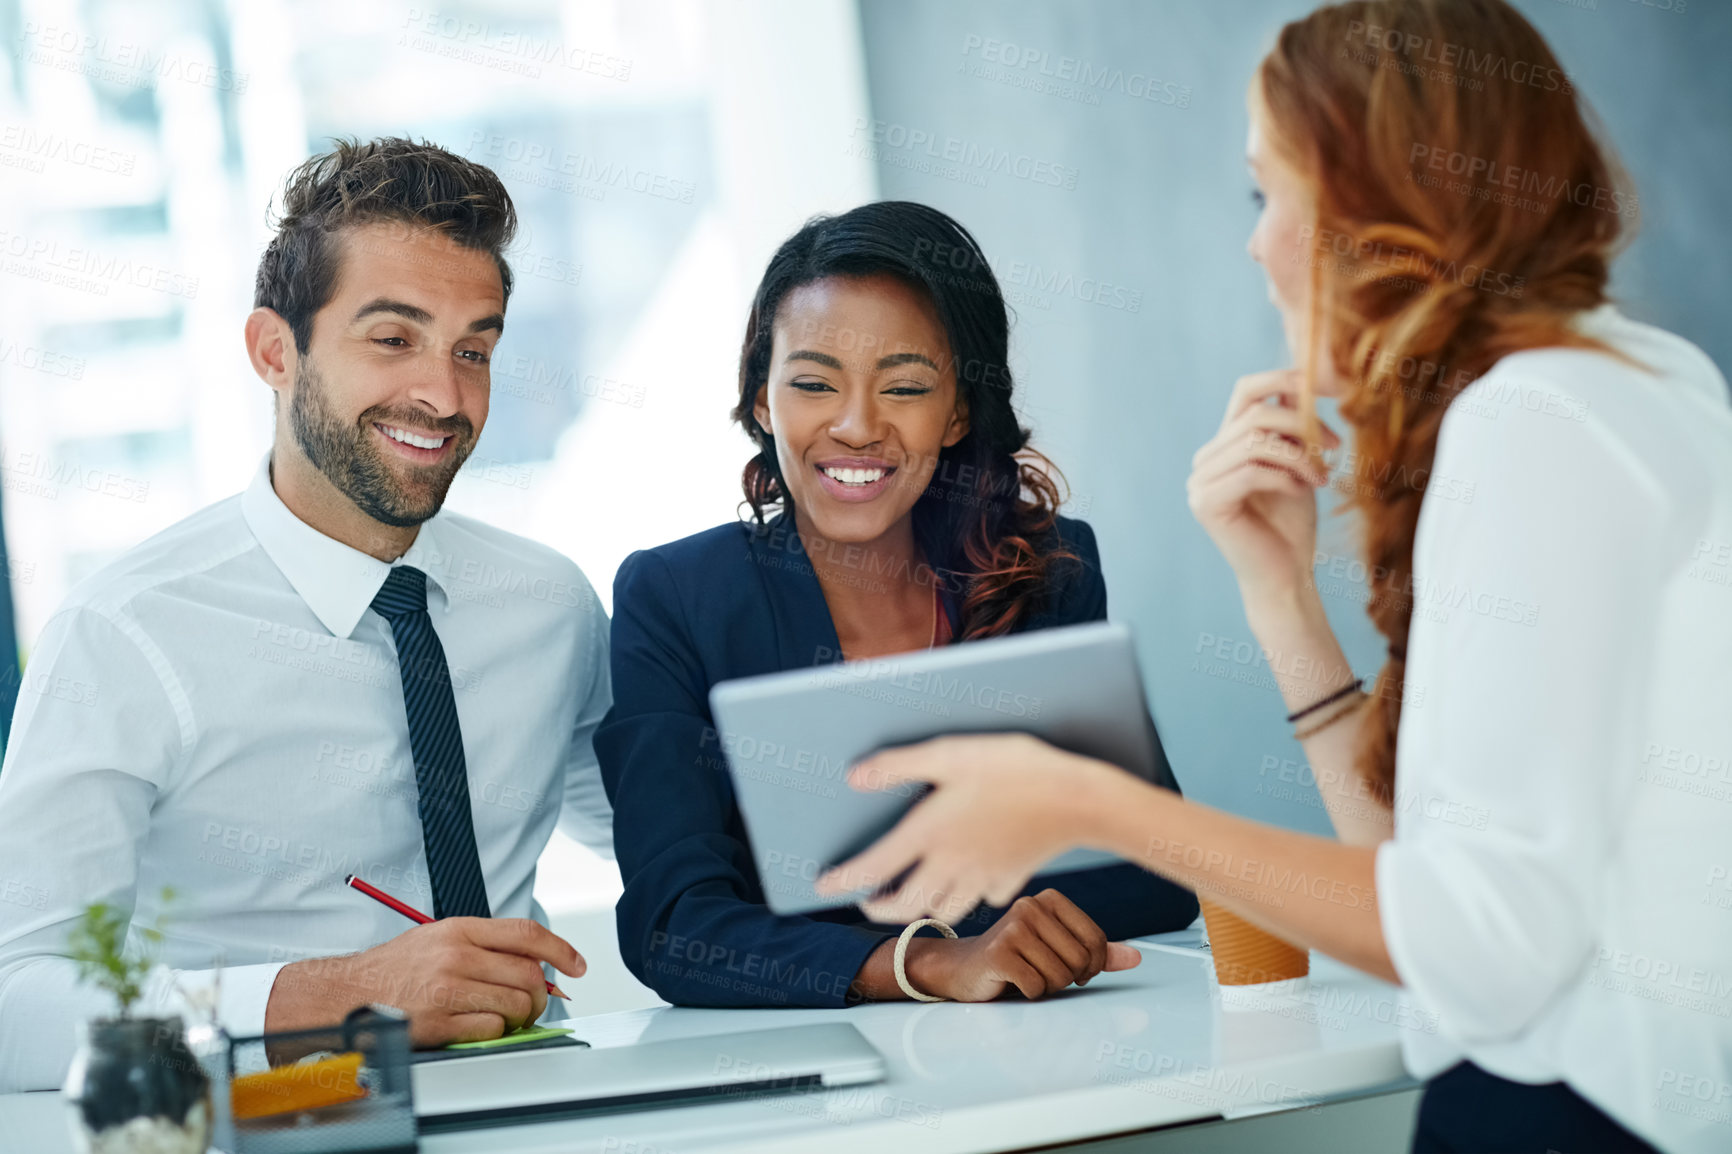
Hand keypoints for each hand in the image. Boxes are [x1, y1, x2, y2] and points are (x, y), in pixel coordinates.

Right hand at [265, 918, 585, 1047]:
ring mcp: (448, 988)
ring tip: (507, 1016)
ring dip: (521, 1015)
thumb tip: (531, 962)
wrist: (345, 995)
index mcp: (459, 929)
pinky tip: (482, 1026)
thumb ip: (483, 946)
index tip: (577, 965)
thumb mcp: (437, 939)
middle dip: (541, 992)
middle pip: (527, 971)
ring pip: (516, 1001)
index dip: (560, 948)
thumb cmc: (393, 969)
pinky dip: (496, 1031)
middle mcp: (456, 954)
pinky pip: (492, 1028)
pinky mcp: (439, 1021)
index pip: (526, 932)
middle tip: (534, 1002)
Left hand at [816, 733, 1120, 922]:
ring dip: (918, 909)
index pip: (872, 869)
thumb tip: (855, 777)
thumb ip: (899, 765)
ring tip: (908, 899)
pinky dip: (970, 898)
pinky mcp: (1012, 877)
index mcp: (929, 834)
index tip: (821, 887)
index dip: (842, 881)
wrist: (1078, 799)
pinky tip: (970, 884)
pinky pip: (984, 899)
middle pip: (906, 904)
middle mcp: (952, 865)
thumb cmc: (1015, 770)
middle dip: (880, 908)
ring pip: (942, 909)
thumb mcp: (951, 753)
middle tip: (866, 901)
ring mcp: (984, 877)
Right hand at [899, 889, 1141, 1000]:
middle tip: (1044, 973)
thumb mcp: (1059, 950)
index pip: (1096, 941)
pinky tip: (1012, 981)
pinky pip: (1037, 986)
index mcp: (1050, 900)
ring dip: (1048, 987)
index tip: (1076, 971)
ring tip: (1027, 975)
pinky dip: (1030, 993)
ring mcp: (1012, 927)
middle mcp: (1031, 906)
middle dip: (1068, 978)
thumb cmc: (1016, 957)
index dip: (1093, 966)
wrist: (963, 967)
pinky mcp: (999, 952)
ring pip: (1060, 976)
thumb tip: (1137, 958)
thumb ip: (1097, 952)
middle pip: (1080, 960)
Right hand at [1187, 369, 1337, 603]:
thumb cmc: (1291, 524)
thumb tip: (1302, 380)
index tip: (1330, 388)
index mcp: (1224, 444)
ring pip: (1255, 441)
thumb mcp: (1298, 463)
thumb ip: (1292, 426)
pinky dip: (1285, 477)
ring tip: (1321, 476)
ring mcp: (1200, 481)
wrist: (1285, 576)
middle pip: (1256, 414)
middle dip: (1303, 425)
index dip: (1284, 378)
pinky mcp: (1206, 503)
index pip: (1246, 390)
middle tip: (1336, 447)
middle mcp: (1206, 459)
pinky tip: (1303, 491)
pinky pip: (1251, 471)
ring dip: (1300, 456)